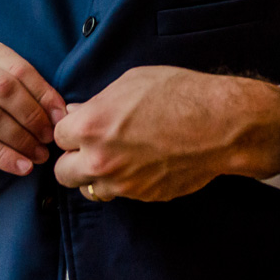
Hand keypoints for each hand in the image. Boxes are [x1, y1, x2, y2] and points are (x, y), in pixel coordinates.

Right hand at [0, 38, 66, 184]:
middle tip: (49, 137)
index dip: (44, 94)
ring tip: (40, 154)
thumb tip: (63, 113)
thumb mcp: (4, 92)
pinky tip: (22, 167)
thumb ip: (29, 93)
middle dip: (32, 116)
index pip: (18, 69)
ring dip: (21, 139)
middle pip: (4, 89)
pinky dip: (5, 156)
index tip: (62, 117)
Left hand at [52, 66, 279, 201]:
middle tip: (90, 146)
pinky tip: (142, 162)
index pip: (58, 136)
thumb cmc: (179, 94)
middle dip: (73, 158)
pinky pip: (121, 194)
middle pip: (62, 172)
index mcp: (92, 126)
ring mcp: (122, 183)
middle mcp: (101, 160)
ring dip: (96, 175)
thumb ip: (97, 101)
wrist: (220, 125)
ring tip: (116, 157)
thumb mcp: (131, 82)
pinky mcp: (144, 196)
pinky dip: (125, 182)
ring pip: (90, 189)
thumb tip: (77, 112)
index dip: (71, 129)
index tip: (82, 125)